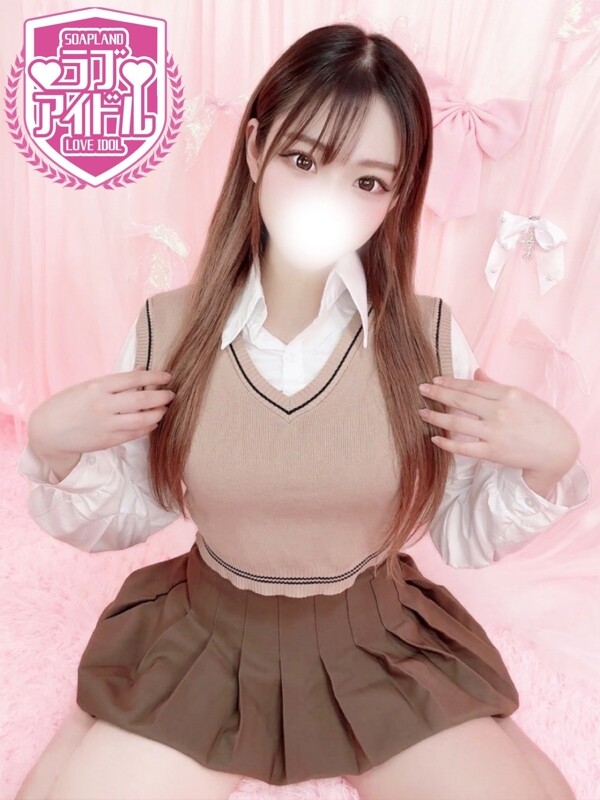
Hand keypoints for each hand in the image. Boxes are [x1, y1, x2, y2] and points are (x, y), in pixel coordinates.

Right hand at [27, 368, 175, 457]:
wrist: (48, 431)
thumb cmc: (67, 404)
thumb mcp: (87, 386)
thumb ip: (114, 382)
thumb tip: (140, 371)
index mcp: (98, 387)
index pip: (134, 378)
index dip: (154, 377)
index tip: (167, 377)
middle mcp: (104, 405)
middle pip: (142, 400)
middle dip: (161, 396)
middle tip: (170, 394)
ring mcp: (107, 424)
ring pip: (142, 419)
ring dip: (158, 413)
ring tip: (164, 409)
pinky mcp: (108, 440)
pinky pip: (135, 434)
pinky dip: (147, 427)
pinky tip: (152, 422)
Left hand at [417, 367, 579, 476]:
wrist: (557, 448)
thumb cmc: (541, 419)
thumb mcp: (522, 397)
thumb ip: (495, 385)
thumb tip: (476, 371)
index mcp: (507, 394)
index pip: (471, 386)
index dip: (450, 382)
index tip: (434, 380)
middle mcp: (499, 411)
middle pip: (461, 400)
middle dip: (438, 393)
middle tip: (421, 389)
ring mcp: (495, 432)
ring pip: (457, 422)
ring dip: (436, 416)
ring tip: (422, 412)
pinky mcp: (492, 452)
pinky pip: (463, 447)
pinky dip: (447, 443)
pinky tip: (435, 438)